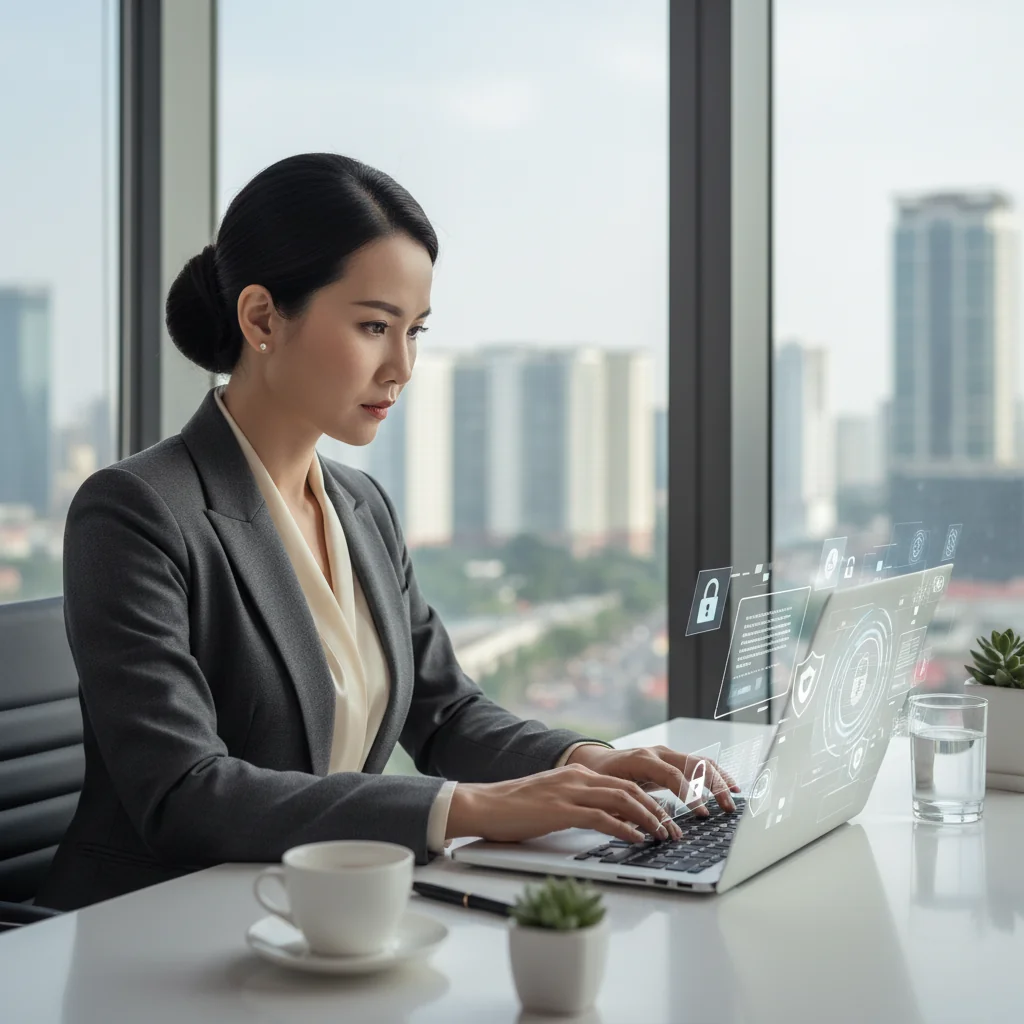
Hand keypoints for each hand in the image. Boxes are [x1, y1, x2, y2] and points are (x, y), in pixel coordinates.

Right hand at [445, 763, 691, 844]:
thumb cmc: (514, 809)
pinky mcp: (561, 810)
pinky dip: (624, 828)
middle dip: (658, 811)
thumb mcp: (553, 801)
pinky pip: (601, 817)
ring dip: (648, 819)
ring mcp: (570, 792)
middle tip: (674, 831)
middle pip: (631, 789)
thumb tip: (609, 821)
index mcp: (577, 774)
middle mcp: (578, 778)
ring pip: (622, 800)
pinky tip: (636, 840)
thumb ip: (580, 805)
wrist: (483, 804)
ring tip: (663, 836)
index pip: (624, 783)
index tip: (666, 818)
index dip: (650, 800)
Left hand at [565, 743, 739, 815]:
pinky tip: (729, 787)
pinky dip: (716, 775)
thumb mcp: (611, 795)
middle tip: (727, 808)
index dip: (690, 794)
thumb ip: (628, 809)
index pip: (673, 775)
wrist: (594, 762)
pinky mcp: (673, 759)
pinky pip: (699, 764)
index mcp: (642, 760)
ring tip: (734, 799)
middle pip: (694, 764)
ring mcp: (667, 754)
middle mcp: (658, 753)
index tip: (703, 814)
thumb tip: (647, 830)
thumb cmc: (601, 780)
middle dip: (713, 787)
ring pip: (701, 761)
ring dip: (720, 780)